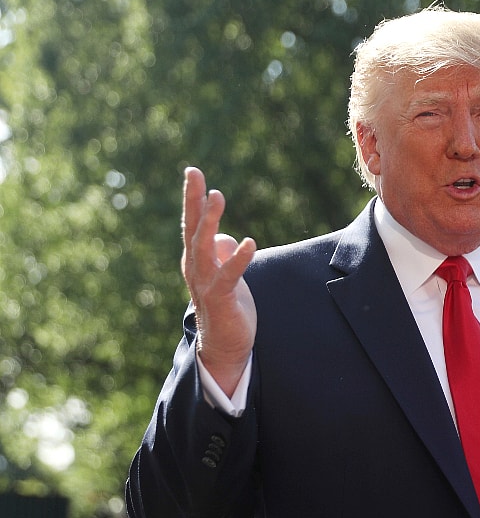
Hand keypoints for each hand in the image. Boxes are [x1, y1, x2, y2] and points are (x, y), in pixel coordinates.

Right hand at [180, 167, 257, 395]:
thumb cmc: (225, 306)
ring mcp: (206, 282)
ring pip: (205, 246)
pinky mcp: (222, 298)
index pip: (192, 222)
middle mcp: (195, 266)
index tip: (193, 172)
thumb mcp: (224, 274)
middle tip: (194, 174)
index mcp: (196, 258)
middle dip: (193, 200)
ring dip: (210, 221)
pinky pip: (230, 275)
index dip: (192, 198)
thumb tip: (228, 239)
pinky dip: (238, 259)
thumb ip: (223, 254)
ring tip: (217, 195)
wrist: (224, 345)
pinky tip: (249, 242)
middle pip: (193, 228)